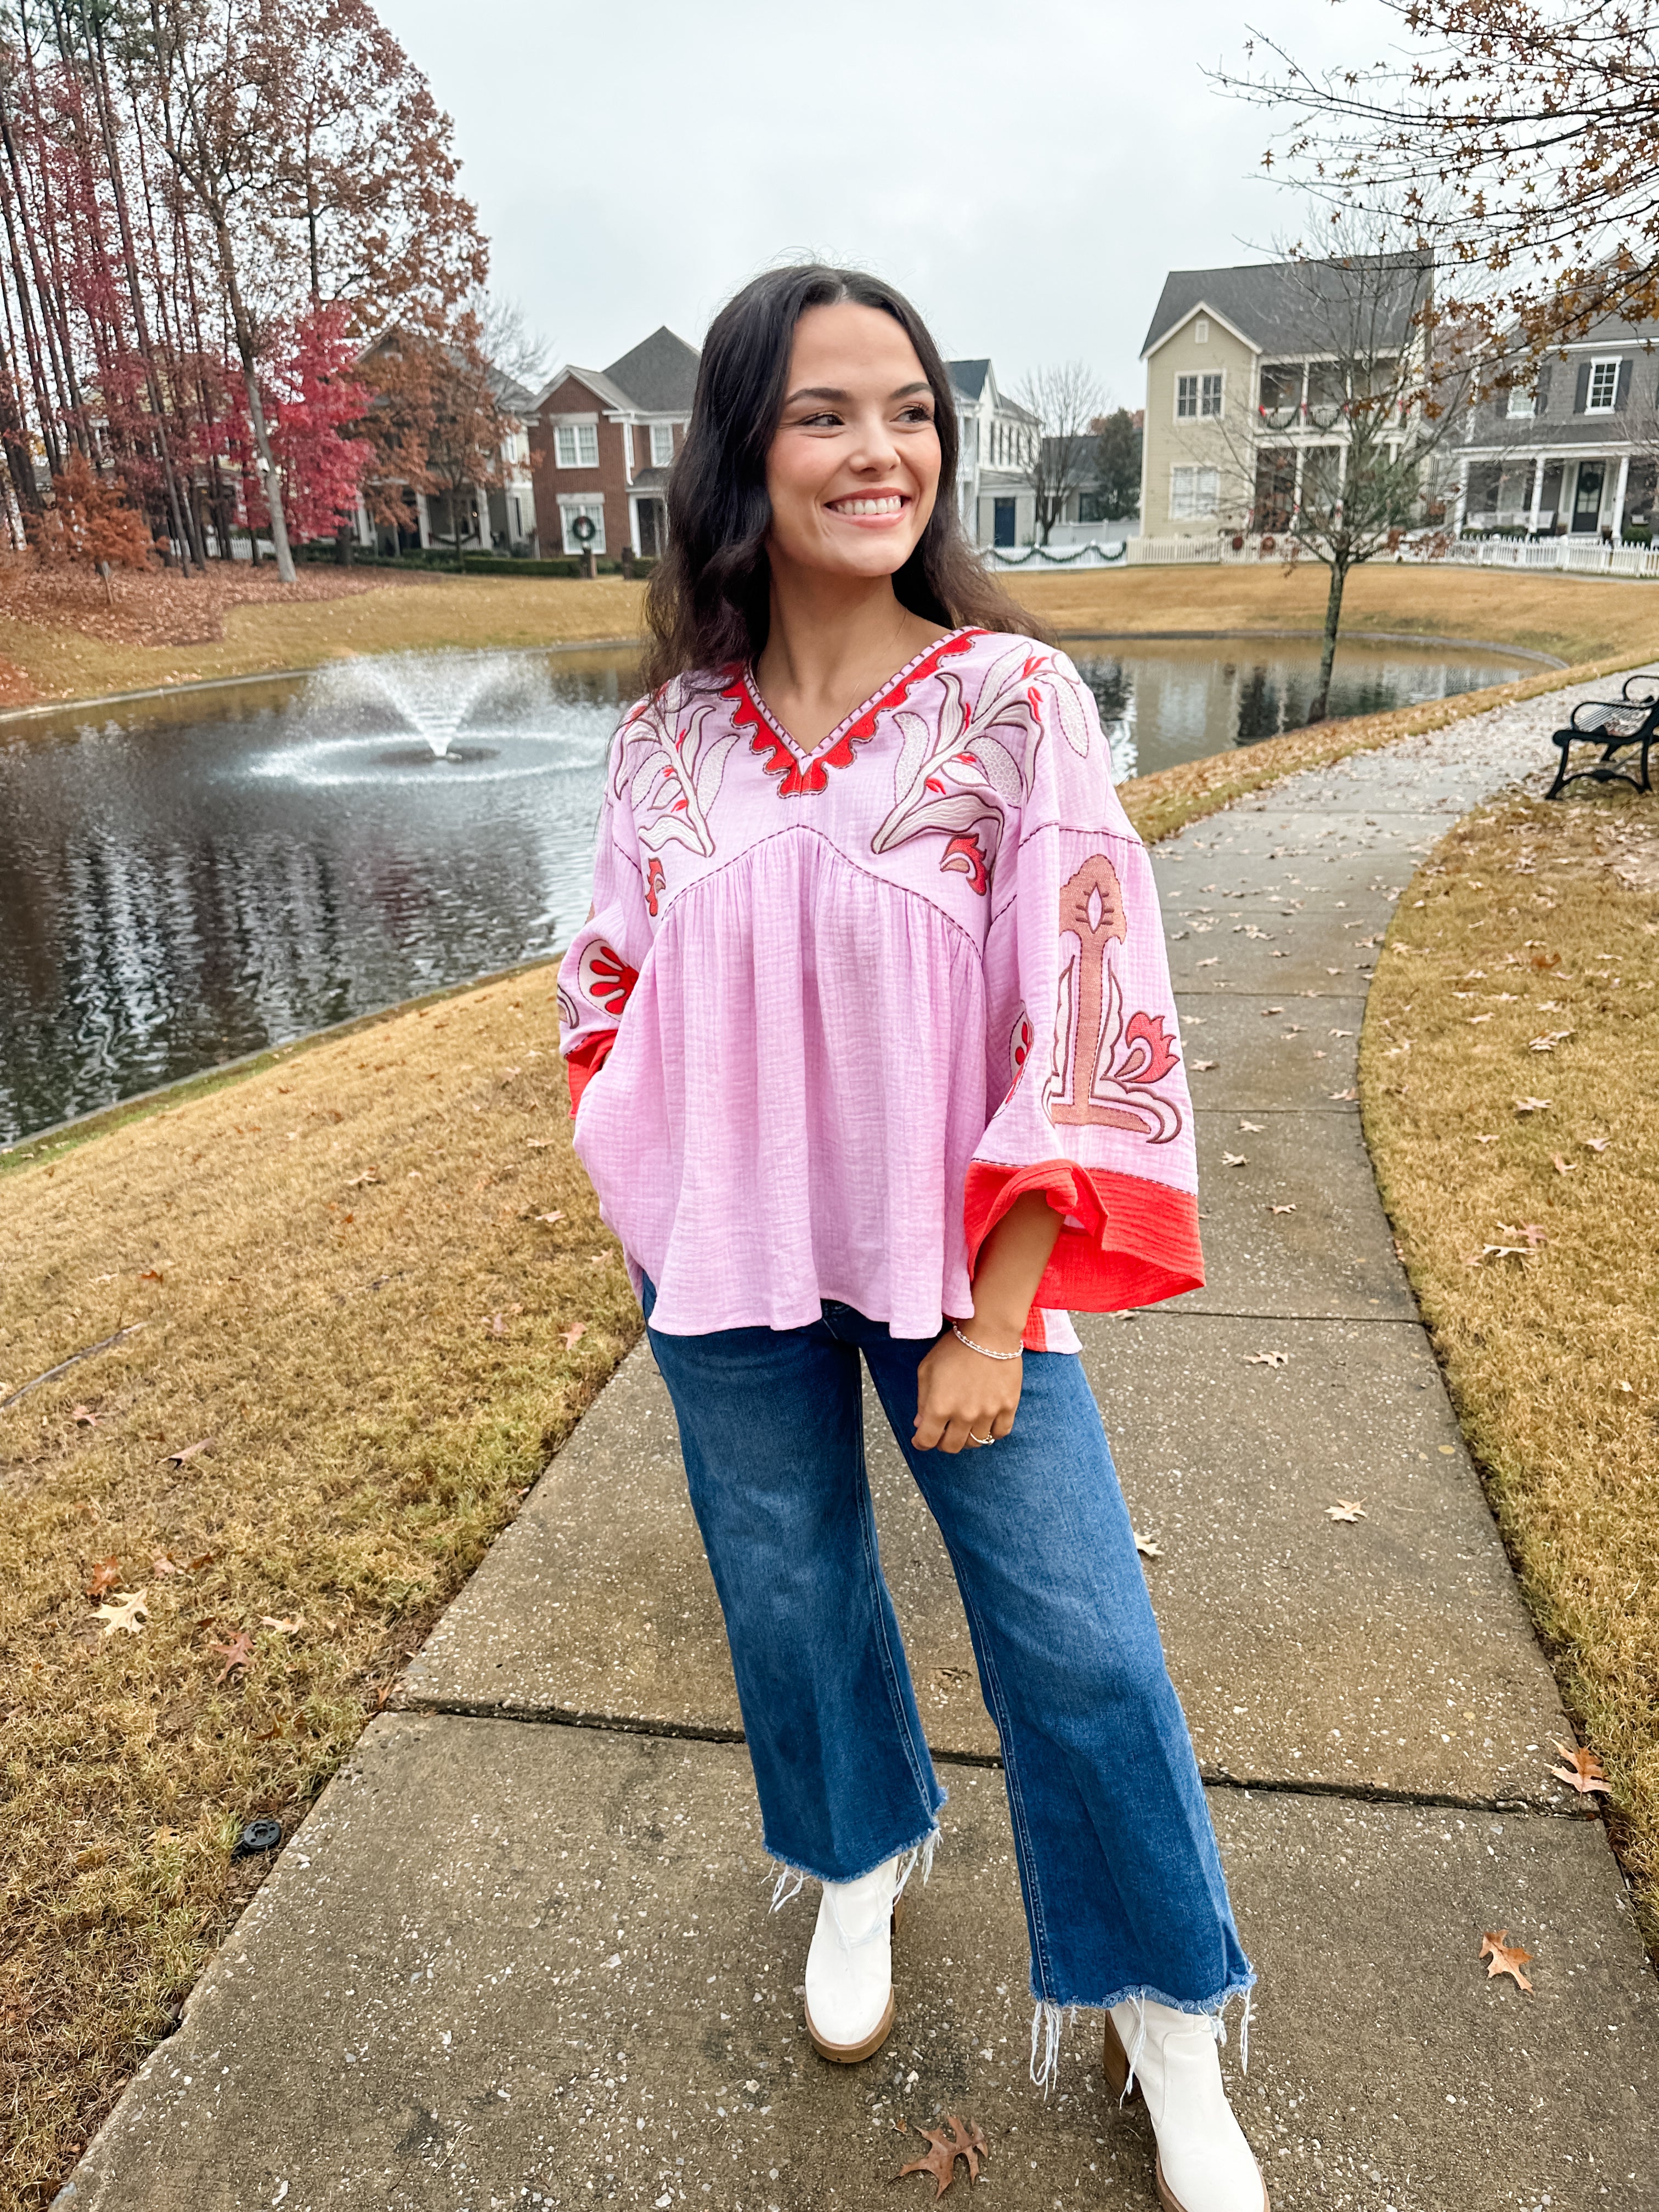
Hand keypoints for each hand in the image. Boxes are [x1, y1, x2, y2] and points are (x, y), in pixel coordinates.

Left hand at [913, 1326, 1022, 1454]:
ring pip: (976, 1443)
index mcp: (939, 1407)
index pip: (927, 1441)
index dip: (921, 1443)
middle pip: (952, 1446)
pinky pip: (1000, 1433)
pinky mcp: (1008, 1407)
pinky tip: (986, 1423)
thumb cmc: (954, 1347)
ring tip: (964, 1426)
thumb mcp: (927, 1369)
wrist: (989, 1332)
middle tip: (943, 1433)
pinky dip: (992, 1432)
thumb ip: (922, 1399)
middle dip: (943, 1442)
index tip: (921, 1440)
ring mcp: (988, 1413)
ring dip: (967, 1437)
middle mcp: (963, 1415)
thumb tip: (920, 1423)